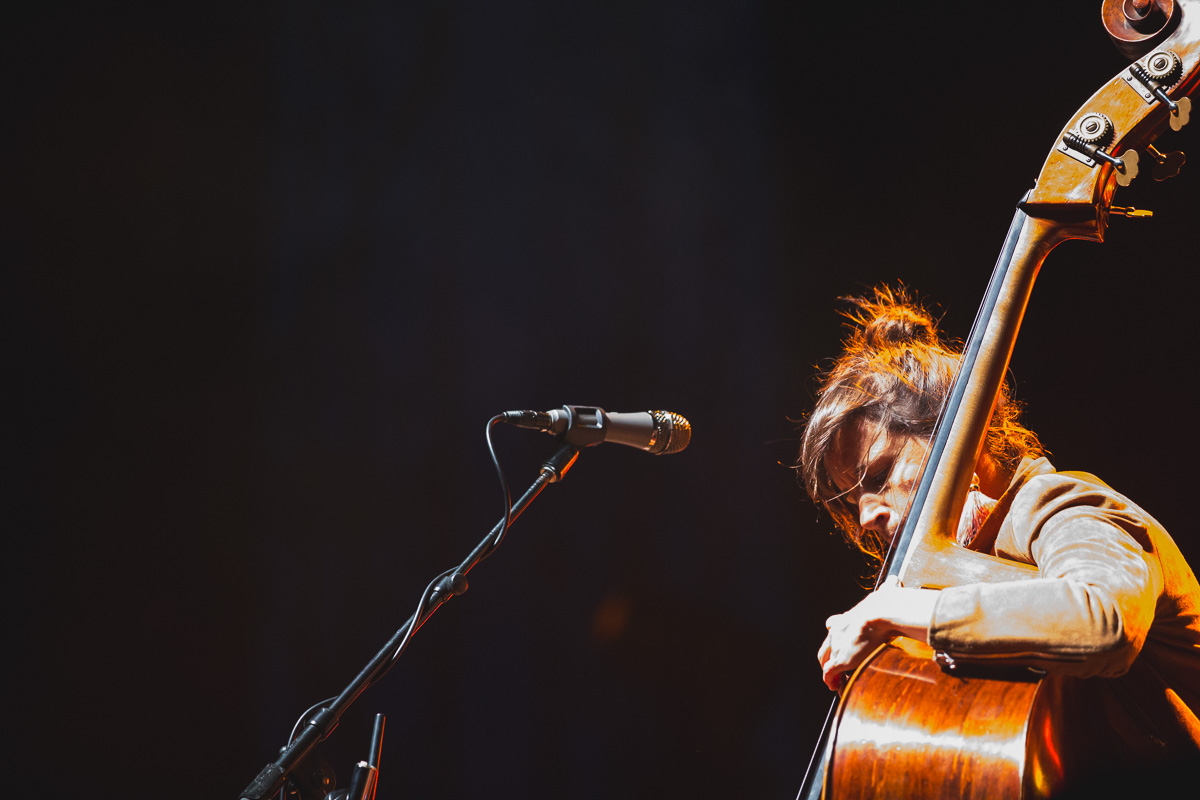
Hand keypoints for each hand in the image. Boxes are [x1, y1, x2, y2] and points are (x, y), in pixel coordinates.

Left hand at [817, 578, 937, 691]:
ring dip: (830, 672)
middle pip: (826, 646)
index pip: (833, 625)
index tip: (836, 636)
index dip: (834, 632)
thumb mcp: (884, 594)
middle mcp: (837, 631)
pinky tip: (834, 686)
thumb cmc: (886, 605)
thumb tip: (895, 581)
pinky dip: (830, 681)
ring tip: (837, 681)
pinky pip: (829, 674)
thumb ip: (888, 590)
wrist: (882, 612)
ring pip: (825, 660)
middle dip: (829, 656)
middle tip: (834, 666)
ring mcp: (836, 645)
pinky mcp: (840, 659)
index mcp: (847, 618)